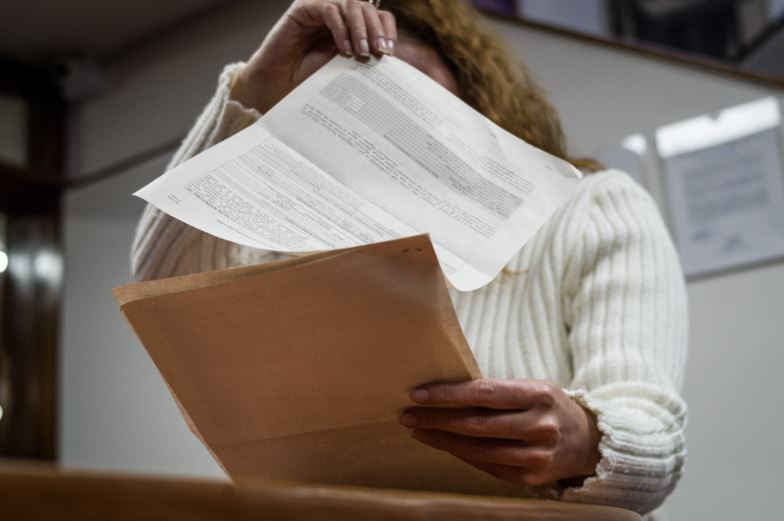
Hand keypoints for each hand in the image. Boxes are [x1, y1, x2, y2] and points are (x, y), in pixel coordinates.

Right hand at [232, 0, 396, 113]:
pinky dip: (340, 28)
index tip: (389, 53)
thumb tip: (389, 56)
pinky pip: (329, 10)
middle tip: (380, 52)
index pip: (379, 16)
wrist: (281, 85)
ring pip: (351, 5)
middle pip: (367, 8)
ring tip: (362, 52)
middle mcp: (339, 14)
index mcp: (352, 26)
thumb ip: (363, 56)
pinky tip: (344, 49)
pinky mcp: (304, 8)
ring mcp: (322, 9)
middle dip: (376, 30)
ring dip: (360, 29)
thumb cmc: (311, 79)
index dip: (387, 31)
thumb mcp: (346, 68)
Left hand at [399, 379, 601, 486]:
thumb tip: (445, 392)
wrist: (587, 441)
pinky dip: (461, 454)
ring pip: (478, 450)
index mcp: (539, 395)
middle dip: (436, 419)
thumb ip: (496, 391)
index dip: (448, 395)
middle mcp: (540, 427)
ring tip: (418, 430)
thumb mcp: (531, 388)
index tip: (418, 394)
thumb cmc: (548, 406)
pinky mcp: (531, 478)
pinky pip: (487, 466)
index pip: (484, 393)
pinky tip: (443, 444)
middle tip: (407, 414)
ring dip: (442, 440)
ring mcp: (537, 456)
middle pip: (476, 425)